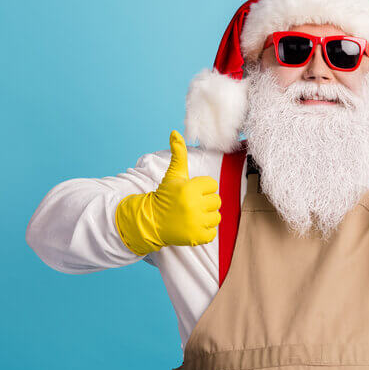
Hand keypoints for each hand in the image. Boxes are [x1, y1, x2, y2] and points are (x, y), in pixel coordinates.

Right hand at [115, 131, 221, 254]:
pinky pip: (213, 232)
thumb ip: (178, 154)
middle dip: (205, 201)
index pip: (212, 185)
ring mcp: (196, 223)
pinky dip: (205, 231)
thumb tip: (175, 132)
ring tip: (192, 215)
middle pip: (216, 200)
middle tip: (191, 204)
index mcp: (189, 189)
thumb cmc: (165, 196)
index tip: (190, 192)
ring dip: (207, 216)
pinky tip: (193, 226)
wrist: (152, 221)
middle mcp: (193, 206)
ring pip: (216, 216)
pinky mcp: (197, 237)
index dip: (202, 187)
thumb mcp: (173, 175)